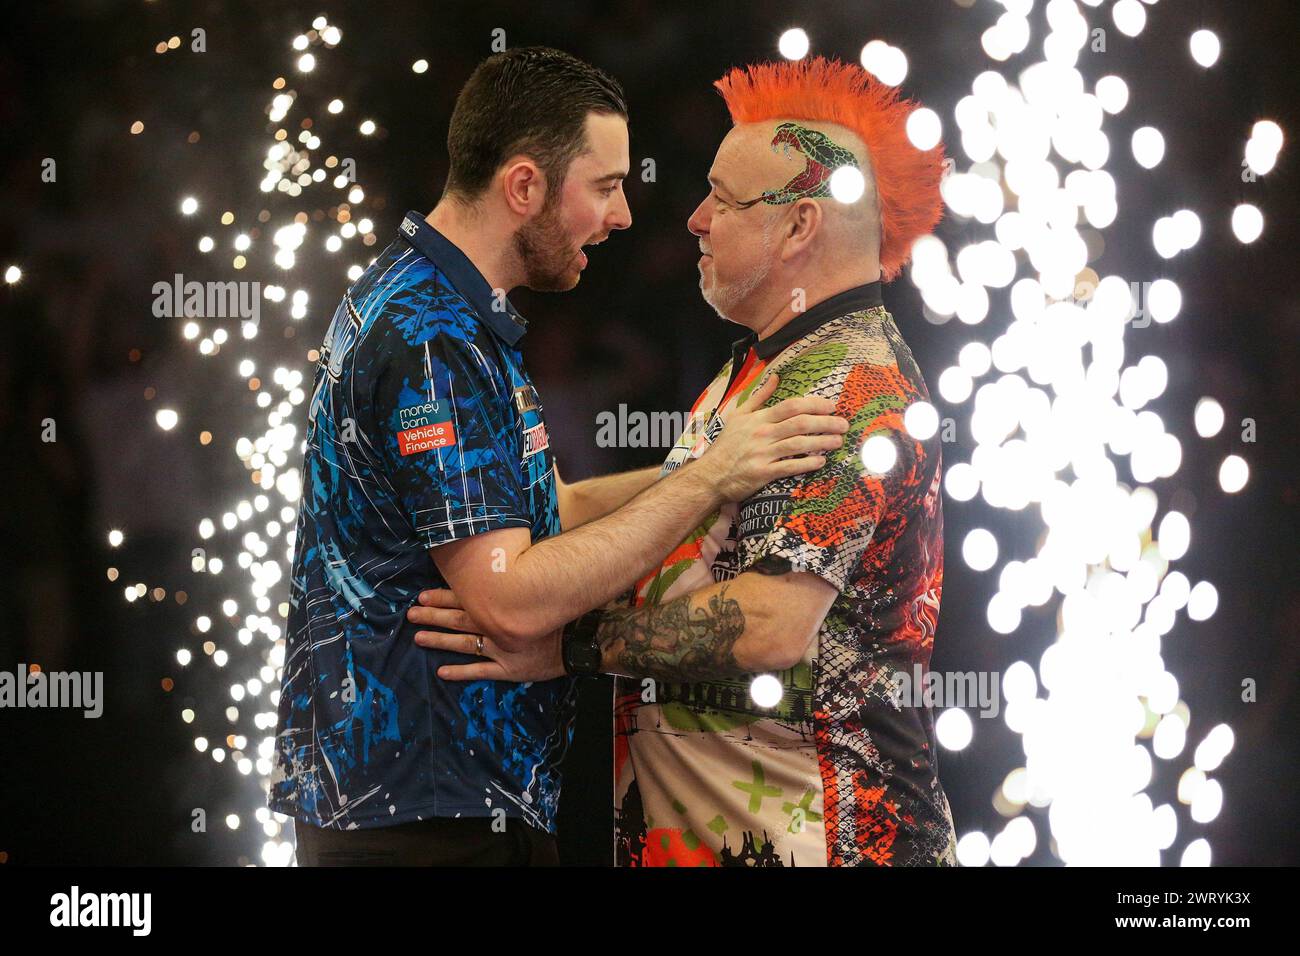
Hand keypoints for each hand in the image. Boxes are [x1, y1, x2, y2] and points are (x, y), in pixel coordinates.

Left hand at [408, 589, 564, 682]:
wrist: (578, 640)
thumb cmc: (558, 613)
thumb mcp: (537, 590)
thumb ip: (515, 582)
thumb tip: (496, 565)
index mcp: (502, 606)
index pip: (467, 599)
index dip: (443, 597)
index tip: (422, 594)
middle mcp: (496, 627)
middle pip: (459, 620)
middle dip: (434, 616)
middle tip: (411, 614)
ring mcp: (501, 649)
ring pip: (463, 644)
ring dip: (440, 641)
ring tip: (418, 638)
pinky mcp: (508, 669)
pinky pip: (480, 671)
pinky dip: (460, 672)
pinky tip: (442, 672)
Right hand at [694, 372, 847, 501]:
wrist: (710, 474)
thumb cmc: (726, 445)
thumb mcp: (738, 415)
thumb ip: (759, 397)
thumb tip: (775, 377)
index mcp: (759, 418)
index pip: (791, 406)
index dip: (814, 405)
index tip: (831, 406)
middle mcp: (763, 434)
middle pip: (800, 424)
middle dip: (825, 422)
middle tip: (843, 424)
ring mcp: (763, 454)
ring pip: (798, 444)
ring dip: (821, 442)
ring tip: (838, 441)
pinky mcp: (763, 473)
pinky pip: (789, 467)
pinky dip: (806, 464)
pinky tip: (821, 461)